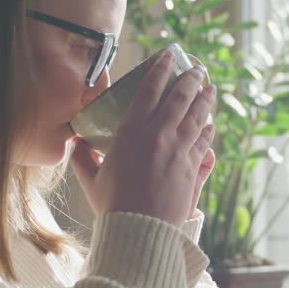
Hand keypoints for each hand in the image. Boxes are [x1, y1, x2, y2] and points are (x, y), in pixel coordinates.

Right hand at [71, 51, 216, 224]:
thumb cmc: (113, 205)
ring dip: (205, 100)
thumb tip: (77, 144)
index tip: (169, 57)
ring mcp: (180, 151)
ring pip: (197, 117)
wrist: (141, 230)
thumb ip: (84, 158)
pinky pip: (204, 142)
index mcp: (132, 132)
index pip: (150, 90)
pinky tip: (210, 125)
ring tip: (210, 88)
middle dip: (190, 79)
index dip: (161, 70)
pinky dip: (208, 131)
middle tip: (197, 68)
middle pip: (180, 98)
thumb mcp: (92, 180)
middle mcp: (159, 135)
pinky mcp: (192, 169)